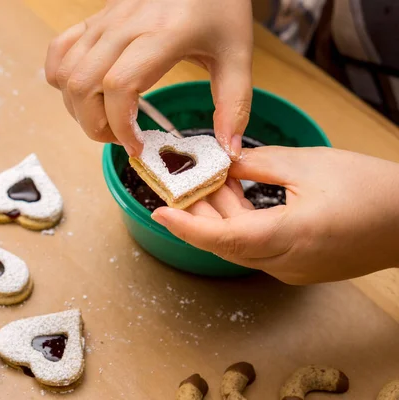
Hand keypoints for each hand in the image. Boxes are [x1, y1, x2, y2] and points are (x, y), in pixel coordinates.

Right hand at [45, 0, 253, 158]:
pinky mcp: (95, 18)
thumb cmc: (220, 6)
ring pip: (66, 73)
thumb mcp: (238, 54)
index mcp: (163, 34)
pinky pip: (59, 50)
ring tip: (104, 120)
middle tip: (120, 138)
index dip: (120, 126)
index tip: (137, 147)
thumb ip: (234, 104)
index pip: (119, 86)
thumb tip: (227, 151)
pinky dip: (61, 78)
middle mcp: (125, 25)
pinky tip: (84, 92)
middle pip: (83, 85)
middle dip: (95, 125)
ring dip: (77, 108)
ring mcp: (105, 20)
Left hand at [151, 146, 398, 283]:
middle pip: (225, 242)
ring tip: (205, 182)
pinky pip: (257, 247)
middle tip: (178, 184)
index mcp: (290, 237)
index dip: (187, 227)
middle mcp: (286, 263)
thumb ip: (257, 164)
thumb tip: (224, 162)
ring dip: (219, 215)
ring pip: (239, 245)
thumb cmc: (371, 189)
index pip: (223, 238)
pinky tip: (233, 195)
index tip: (160, 213)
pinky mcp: (298, 266)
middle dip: (198, 212)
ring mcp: (292, 269)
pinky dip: (240, 223)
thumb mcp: (308, 165)